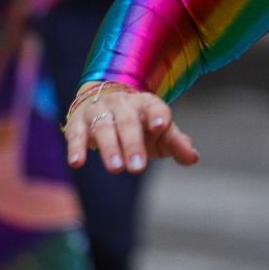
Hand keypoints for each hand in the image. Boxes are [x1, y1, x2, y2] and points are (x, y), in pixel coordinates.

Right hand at [65, 83, 199, 172]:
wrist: (104, 101)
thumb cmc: (139, 124)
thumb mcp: (160, 133)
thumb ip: (176, 143)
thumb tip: (193, 158)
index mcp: (145, 103)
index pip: (154, 107)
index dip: (158, 115)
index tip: (162, 126)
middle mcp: (122, 104)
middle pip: (128, 122)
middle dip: (133, 145)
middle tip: (138, 168)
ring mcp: (99, 111)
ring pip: (104, 128)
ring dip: (109, 148)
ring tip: (117, 168)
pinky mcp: (78, 121)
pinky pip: (75, 134)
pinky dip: (76, 147)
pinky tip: (77, 162)